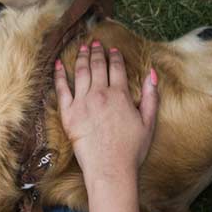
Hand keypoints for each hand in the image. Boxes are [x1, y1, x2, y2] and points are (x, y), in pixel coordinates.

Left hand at [55, 41, 157, 191]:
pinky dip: (59, 75)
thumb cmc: (131, 149)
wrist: (110, 168)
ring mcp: (82, 103)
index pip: (117, 69)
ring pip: (81, 73)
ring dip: (81, 58)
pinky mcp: (68, 114)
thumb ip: (152, 96)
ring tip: (81, 48)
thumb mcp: (149, 122)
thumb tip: (152, 73)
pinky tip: (59, 64)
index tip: (113, 50)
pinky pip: (61, 90)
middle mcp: (101, 95)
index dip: (115, 57)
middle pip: (98, 67)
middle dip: (96, 52)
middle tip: (94, 43)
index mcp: (121, 95)